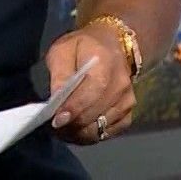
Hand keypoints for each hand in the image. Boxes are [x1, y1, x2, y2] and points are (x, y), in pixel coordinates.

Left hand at [44, 21, 136, 143]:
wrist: (110, 45)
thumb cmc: (82, 47)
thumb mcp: (63, 50)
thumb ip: (60, 73)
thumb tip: (56, 97)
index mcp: (106, 62)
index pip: (93, 90)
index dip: (75, 107)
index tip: (57, 120)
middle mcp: (121, 83)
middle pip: (95, 113)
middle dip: (72, 124)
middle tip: (53, 126)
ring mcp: (127, 100)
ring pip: (100, 128)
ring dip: (78, 132)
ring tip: (62, 128)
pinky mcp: (128, 114)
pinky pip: (106, 133)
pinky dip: (89, 135)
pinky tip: (77, 129)